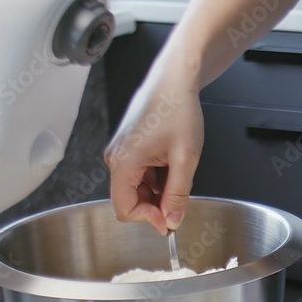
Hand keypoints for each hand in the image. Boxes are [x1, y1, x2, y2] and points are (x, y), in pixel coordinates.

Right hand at [104, 71, 203, 235]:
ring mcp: (121, 152)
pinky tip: (172, 164)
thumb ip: (177, 194)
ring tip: (179, 170)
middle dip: (156, 205)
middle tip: (181, 198)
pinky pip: (140, 174)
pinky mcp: (129, 148)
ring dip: (159, 190)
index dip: (148, 219)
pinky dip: (158, 177)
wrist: (175, 81)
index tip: (170, 220)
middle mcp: (116, 158)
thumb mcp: (185, 158)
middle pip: (130, 200)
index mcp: (123, 161)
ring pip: (137, 188)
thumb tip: (171, 220)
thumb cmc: (178, 110)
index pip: (124, 209)